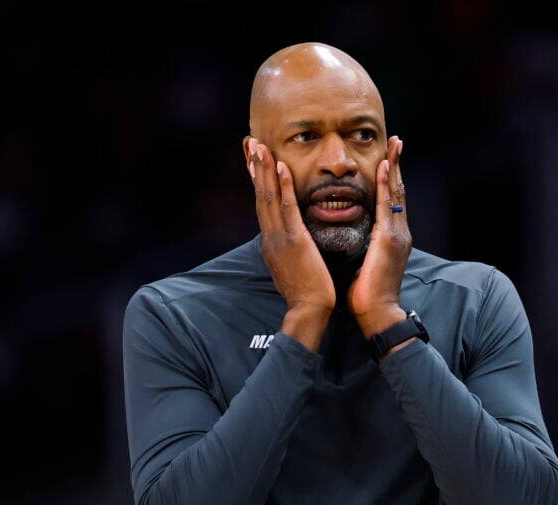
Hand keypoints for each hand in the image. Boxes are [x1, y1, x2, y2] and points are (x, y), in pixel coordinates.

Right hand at [247, 138, 334, 349]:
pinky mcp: (293, 241)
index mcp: (271, 241)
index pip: (263, 204)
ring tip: (258, 145)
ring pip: (268, 197)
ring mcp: (279, 238)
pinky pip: (287, 208)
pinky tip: (281, 167)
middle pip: (260, 195)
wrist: (308, 311)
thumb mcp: (294, 266)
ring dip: (263, 169)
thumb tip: (292, 241)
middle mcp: (270, 236)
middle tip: (249, 141)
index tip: (253, 159)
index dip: (258, 180)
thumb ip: (290, 250)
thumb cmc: (307, 293)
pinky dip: (283, 186)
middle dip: (254, 167)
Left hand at [348, 136, 410, 337]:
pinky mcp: (390, 240)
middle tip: (397, 140)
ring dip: (395, 167)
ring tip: (394, 144)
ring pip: (396, 193)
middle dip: (397, 165)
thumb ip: (364, 248)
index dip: (390, 179)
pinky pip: (387, 206)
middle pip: (398, 191)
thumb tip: (355, 240)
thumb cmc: (367, 294)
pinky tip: (384, 168)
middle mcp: (398, 232)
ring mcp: (397, 235)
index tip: (388, 158)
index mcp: (391, 237)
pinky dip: (387, 186)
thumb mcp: (364, 263)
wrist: (378, 313)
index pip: (391, 201)